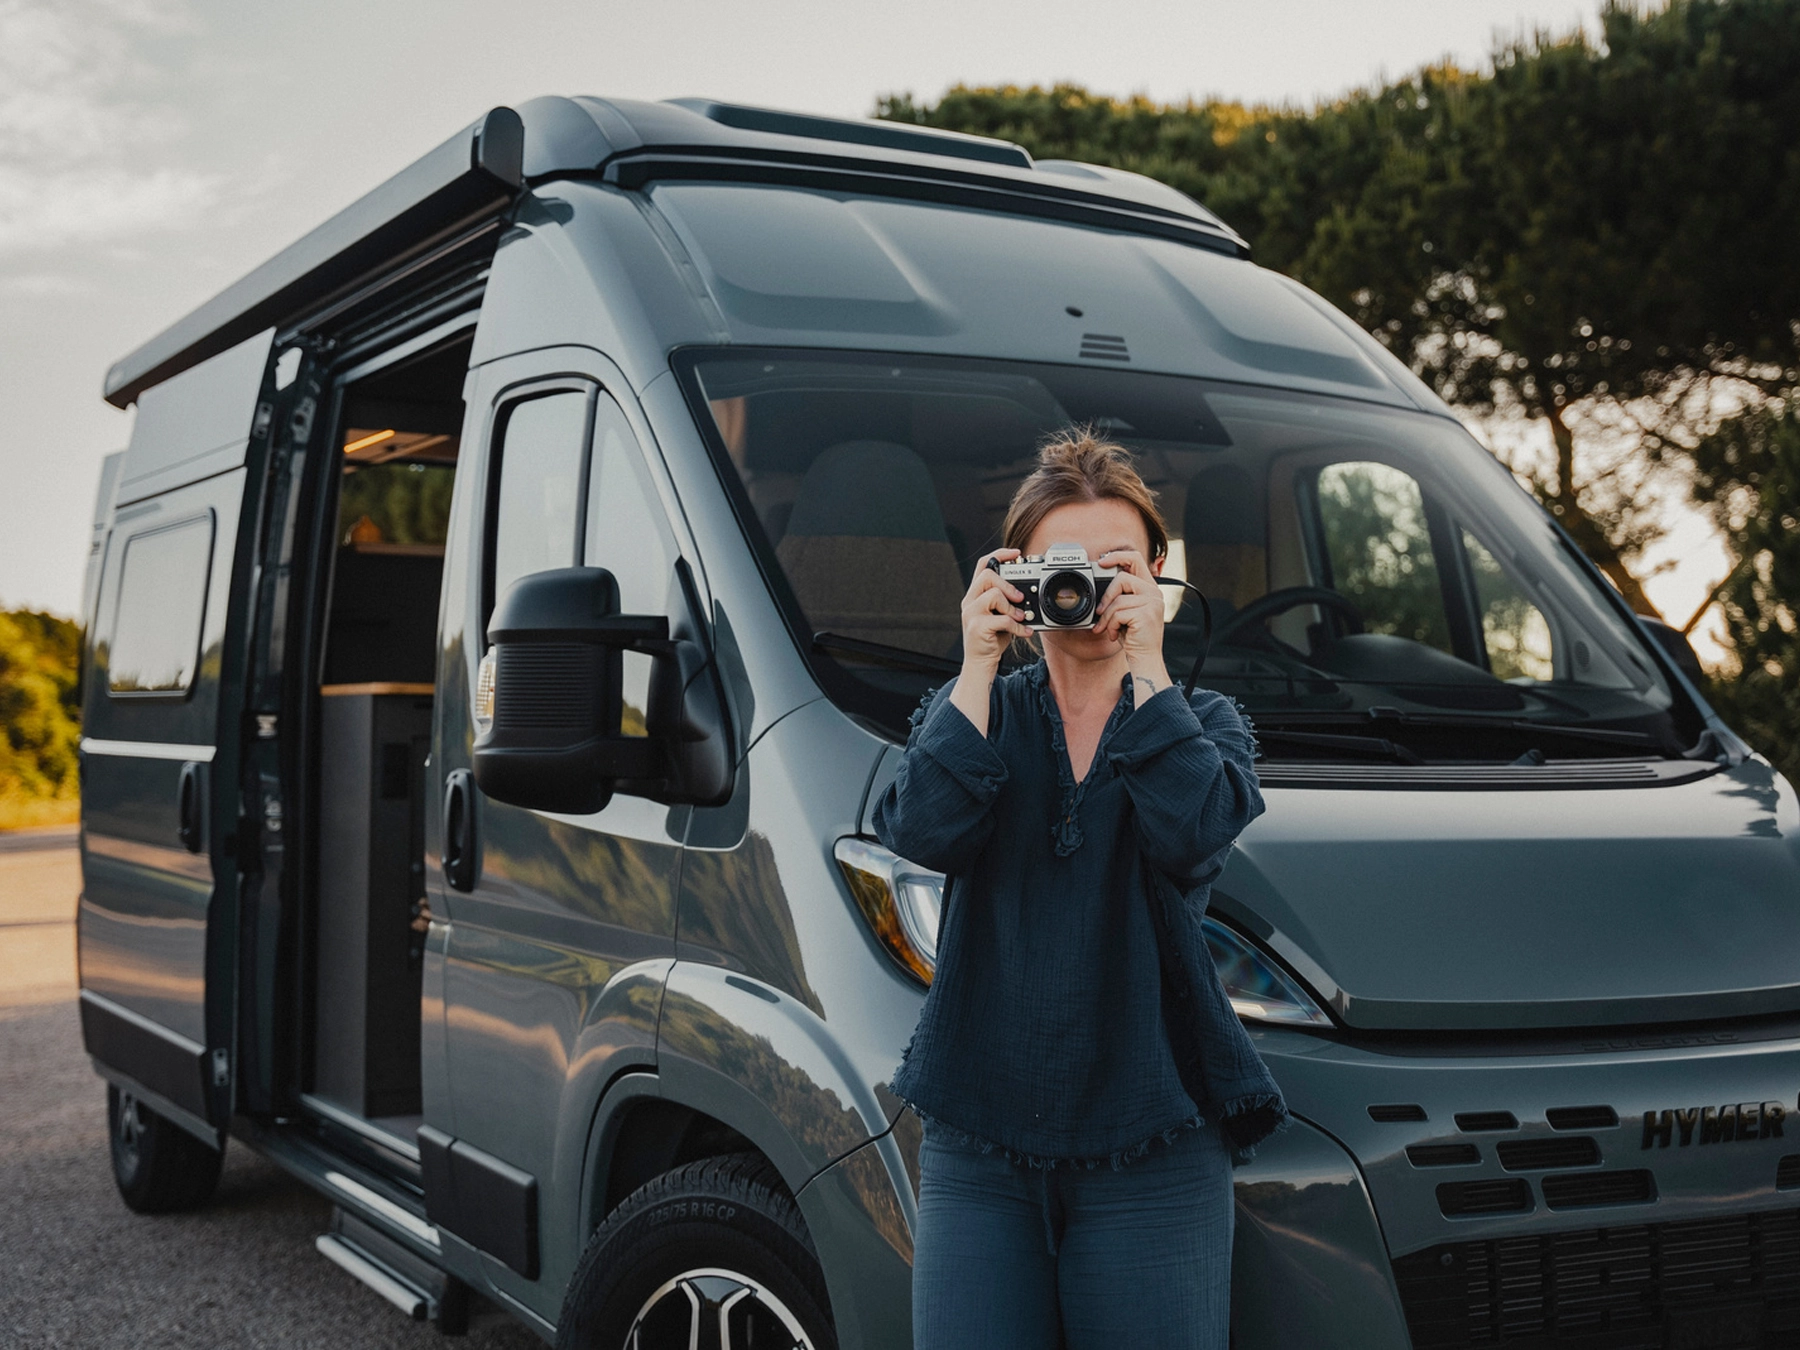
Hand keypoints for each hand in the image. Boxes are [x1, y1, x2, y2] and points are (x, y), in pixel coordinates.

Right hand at [959, 549, 1030, 674]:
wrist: (980, 664)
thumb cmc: (991, 639)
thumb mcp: (999, 615)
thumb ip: (1006, 602)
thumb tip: (1025, 592)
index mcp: (974, 595)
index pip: (983, 565)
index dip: (999, 554)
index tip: (1016, 553)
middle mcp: (969, 601)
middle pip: (987, 576)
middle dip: (1007, 584)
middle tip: (1019, 597)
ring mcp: (971, 614)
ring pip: (994, 595)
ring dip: (1012, 607)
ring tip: (1020, 618)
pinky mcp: (977, 627)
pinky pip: (1003, 619)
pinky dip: (1018, 626)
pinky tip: (1024, 632)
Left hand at [1095, 549, 1171, 695]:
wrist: (1145, 658)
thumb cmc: (1133, 636)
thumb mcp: (1126, 612)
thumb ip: (1120, 596)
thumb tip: (1099, 586)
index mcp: (1149, 587)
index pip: (1136, 559)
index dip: (1117, 556)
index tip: (1102, 561)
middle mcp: (1154, 592)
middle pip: (1122, 577)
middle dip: (1106, 595)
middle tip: (1100, 611)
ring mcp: (1152, 602)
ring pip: (1117, 600)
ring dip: (1107, 618)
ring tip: (1107, 629)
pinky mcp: (1146, 614)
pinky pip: (1118, 613)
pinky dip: (1111, 626)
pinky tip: (1115, 635)